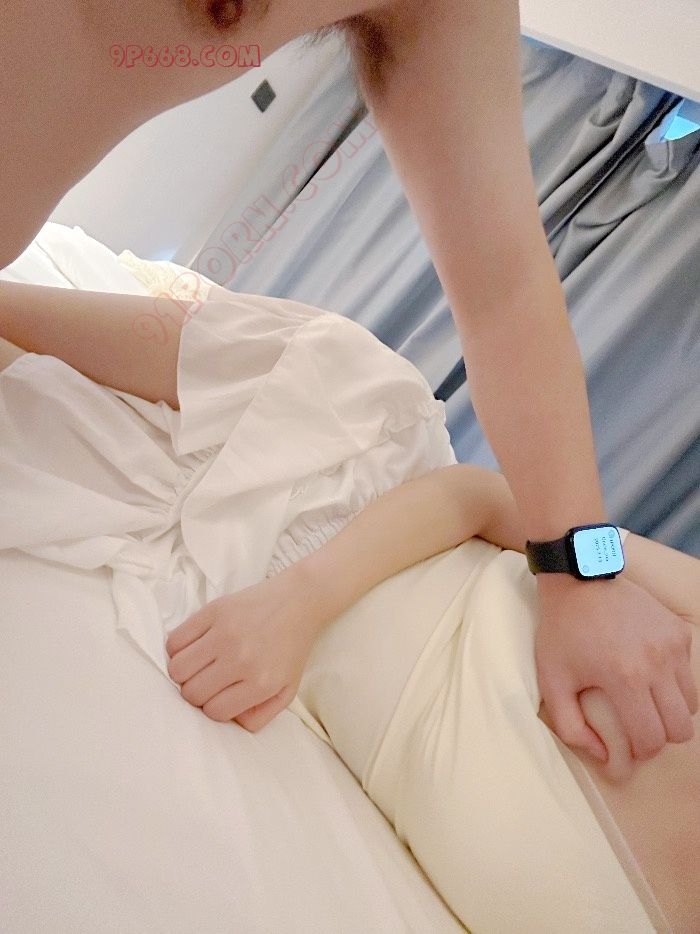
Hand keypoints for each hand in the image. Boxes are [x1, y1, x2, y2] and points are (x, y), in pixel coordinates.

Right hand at [164, 566, 321, 732]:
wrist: (298, 600)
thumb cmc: (291, 647)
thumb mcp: (287, 690)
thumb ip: (260, 716)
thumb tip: (230, 722)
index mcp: (261, 682)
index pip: (214, 711)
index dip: (214, 708)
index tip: (221, 696)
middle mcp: (240, 659)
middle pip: (192, 693)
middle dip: (197, 693)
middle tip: (208, 681)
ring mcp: (224, 633)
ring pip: (178, 669)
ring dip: (183, 673)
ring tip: (198, 666)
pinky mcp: (213, 611)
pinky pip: (175, 641)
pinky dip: (177, 650)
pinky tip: (193, 648)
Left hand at [535, 574, 697, 764]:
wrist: (579, 580)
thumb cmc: (562, 631)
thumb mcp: (551, 679)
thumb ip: (570, 726)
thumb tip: (602, 755)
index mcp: (625, 678)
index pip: (651, 739)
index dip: (640, 751)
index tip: (626, 745)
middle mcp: (656, 663)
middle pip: (680, 728)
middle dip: (660, 736)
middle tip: (639, 726)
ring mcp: (672, 646)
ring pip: (691, 704)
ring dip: (671, 711)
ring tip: (645, 702)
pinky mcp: (679, 631)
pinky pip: (689, 673)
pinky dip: (674, 682)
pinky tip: (648, 671)